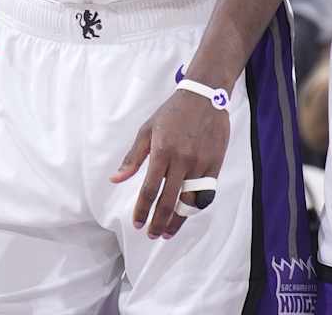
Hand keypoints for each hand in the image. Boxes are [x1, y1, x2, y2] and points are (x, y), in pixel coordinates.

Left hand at [110, 87, 230, 239]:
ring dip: (178, 221)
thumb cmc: (172, 112)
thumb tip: (116, 179)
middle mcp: (182, 161)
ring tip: (169, 232)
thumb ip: (133, 157)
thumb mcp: (147, 130)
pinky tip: (188, 213)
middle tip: (152, 235)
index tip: (138, 224)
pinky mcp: (215, 164)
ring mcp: (200, 164)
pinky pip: (207, 193)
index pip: (150, 190)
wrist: (205, 96)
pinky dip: (196, 206)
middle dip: (159, 223)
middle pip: (169, 202)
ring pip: (189, 202)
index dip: (142, 211)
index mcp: (162, 151)